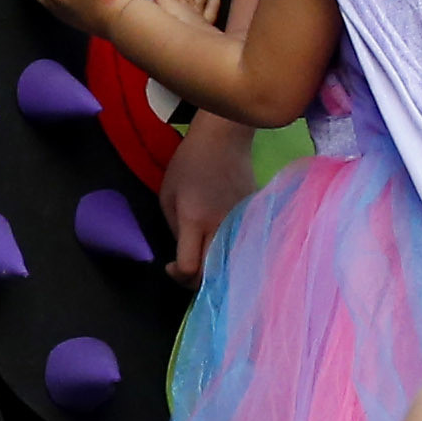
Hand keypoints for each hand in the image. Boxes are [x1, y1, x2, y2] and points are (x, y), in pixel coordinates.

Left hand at [159, 110, 260, 282]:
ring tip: (202, 261)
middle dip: (195, 281)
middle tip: (185, 270)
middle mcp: (221, 226)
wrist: (225, 139)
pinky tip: (219, 248)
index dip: (177, 274)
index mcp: (195, 220)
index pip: (189, 266)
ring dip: (215, 271)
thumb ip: (174, 228)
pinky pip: (242, 247)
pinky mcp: (254, 219)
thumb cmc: (189, 163)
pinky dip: (230, 254)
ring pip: (231, 264)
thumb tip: (184, 250)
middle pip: (212, 274)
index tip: (169, 265)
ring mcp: (242, 224)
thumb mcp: (167, 195)